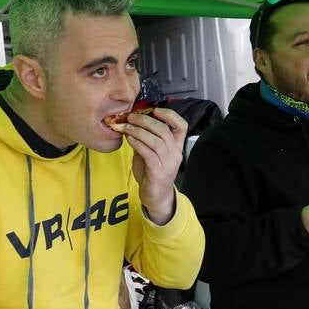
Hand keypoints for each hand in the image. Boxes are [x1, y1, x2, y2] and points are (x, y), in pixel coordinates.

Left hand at [119, 107, 186, 224]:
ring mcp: (168, 163)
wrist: (156, 197)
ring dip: (139, 131)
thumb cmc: (152, 174)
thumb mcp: (150, 153)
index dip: (170, 115)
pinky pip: (148, 153)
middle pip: (164, 130)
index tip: (155, 110)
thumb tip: (132, 124)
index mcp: (176, 146)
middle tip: (131, 117)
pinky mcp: (158, 172)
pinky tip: (129, 139)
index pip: (181, 125)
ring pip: (156, 140)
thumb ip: (145, 139)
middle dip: (146, 120)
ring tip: (126, 127)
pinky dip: (138, 143)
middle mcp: (175, 153)